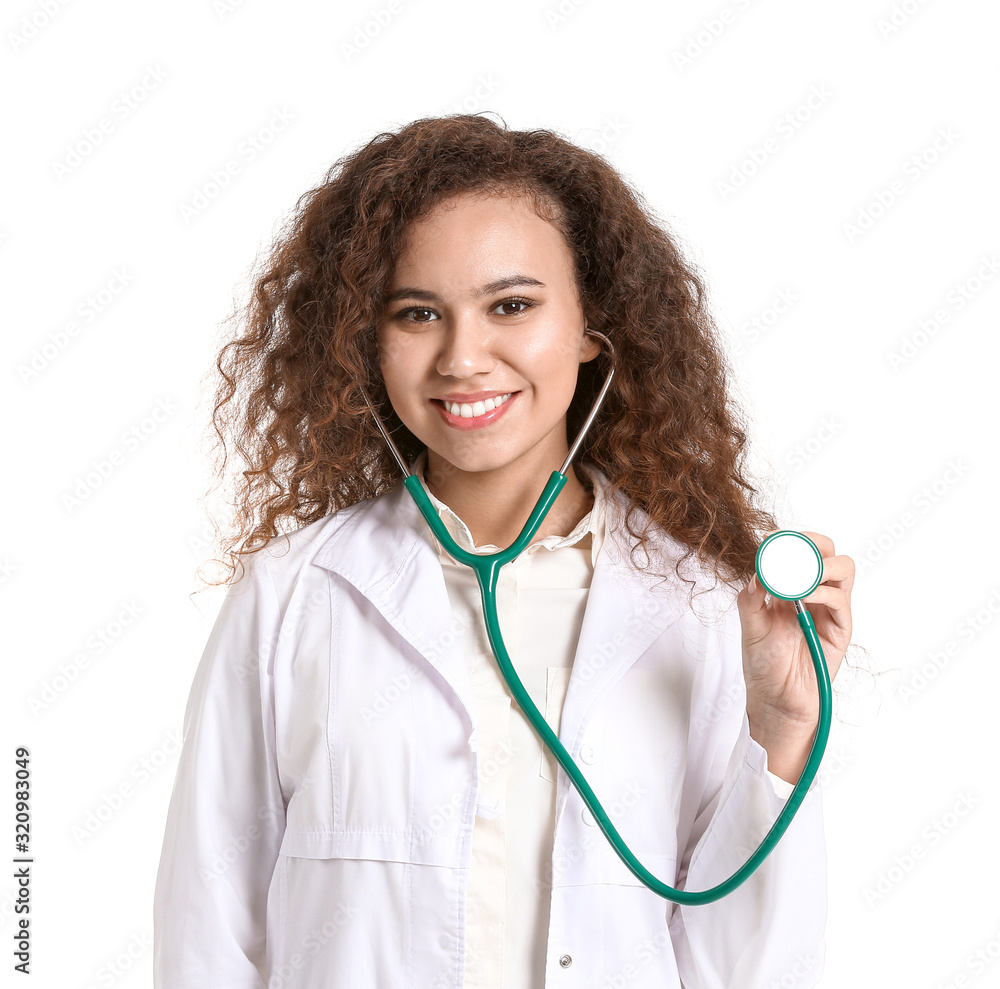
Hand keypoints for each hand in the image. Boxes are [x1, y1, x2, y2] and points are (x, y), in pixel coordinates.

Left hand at [736, 531, 854, 776]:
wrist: (776, 701)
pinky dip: (824, 591)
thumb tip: (755, 570)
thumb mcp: (749, 627)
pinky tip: (804, 597)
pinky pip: (841, 599)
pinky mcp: (841, 629)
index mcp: (789, 588)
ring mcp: (829, 609)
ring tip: (799, 577)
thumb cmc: (764, 665)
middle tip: (792, 549)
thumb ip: (750, 598)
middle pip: (827, 551)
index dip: (788, 540)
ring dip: (822, 564)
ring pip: (843, 568)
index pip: (798, 551)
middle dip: (812, 542)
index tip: (769, 538)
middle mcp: (812, 593)